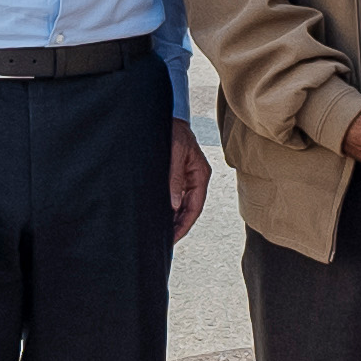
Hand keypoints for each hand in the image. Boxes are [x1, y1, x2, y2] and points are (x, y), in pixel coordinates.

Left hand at [166, 120, 211, 243]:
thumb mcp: (175, 152)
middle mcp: (195, 179)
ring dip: (173, 220)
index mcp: (200, 175)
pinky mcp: (177, 177)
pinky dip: (168, 210)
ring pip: (181, 206)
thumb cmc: (173, 131)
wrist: (168, 116)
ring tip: (160, 236)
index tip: (173, 238)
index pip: (195, 207)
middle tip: (164, 243)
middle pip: (189, 210)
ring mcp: (186, 178)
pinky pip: (174, 198)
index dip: (184, 225)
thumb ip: (175, 177)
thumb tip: (174, 204)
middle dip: (178, 227)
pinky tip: (159, 218)